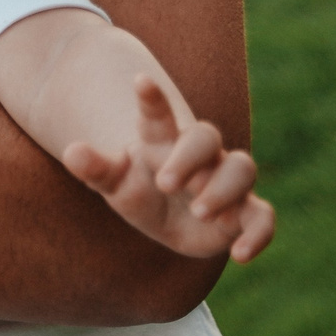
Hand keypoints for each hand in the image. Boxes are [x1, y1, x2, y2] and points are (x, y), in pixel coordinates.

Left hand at [63, 78, 274, 263]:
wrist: (168, 221)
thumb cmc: (139, 192)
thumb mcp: (113, 183)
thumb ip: (95, 167)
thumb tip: (71, 150)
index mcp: (162, 141)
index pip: (158, 114)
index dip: (152, 98)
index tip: (139, 81)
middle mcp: (199, 156)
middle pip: (207, 136)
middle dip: (189, 158)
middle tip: (165, 183)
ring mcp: (224, 182)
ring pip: (243, 168)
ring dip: (224, 189)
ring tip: (199, 212)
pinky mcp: (243, 213)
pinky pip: (264, 217)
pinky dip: (258, 234)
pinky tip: (239, 254)